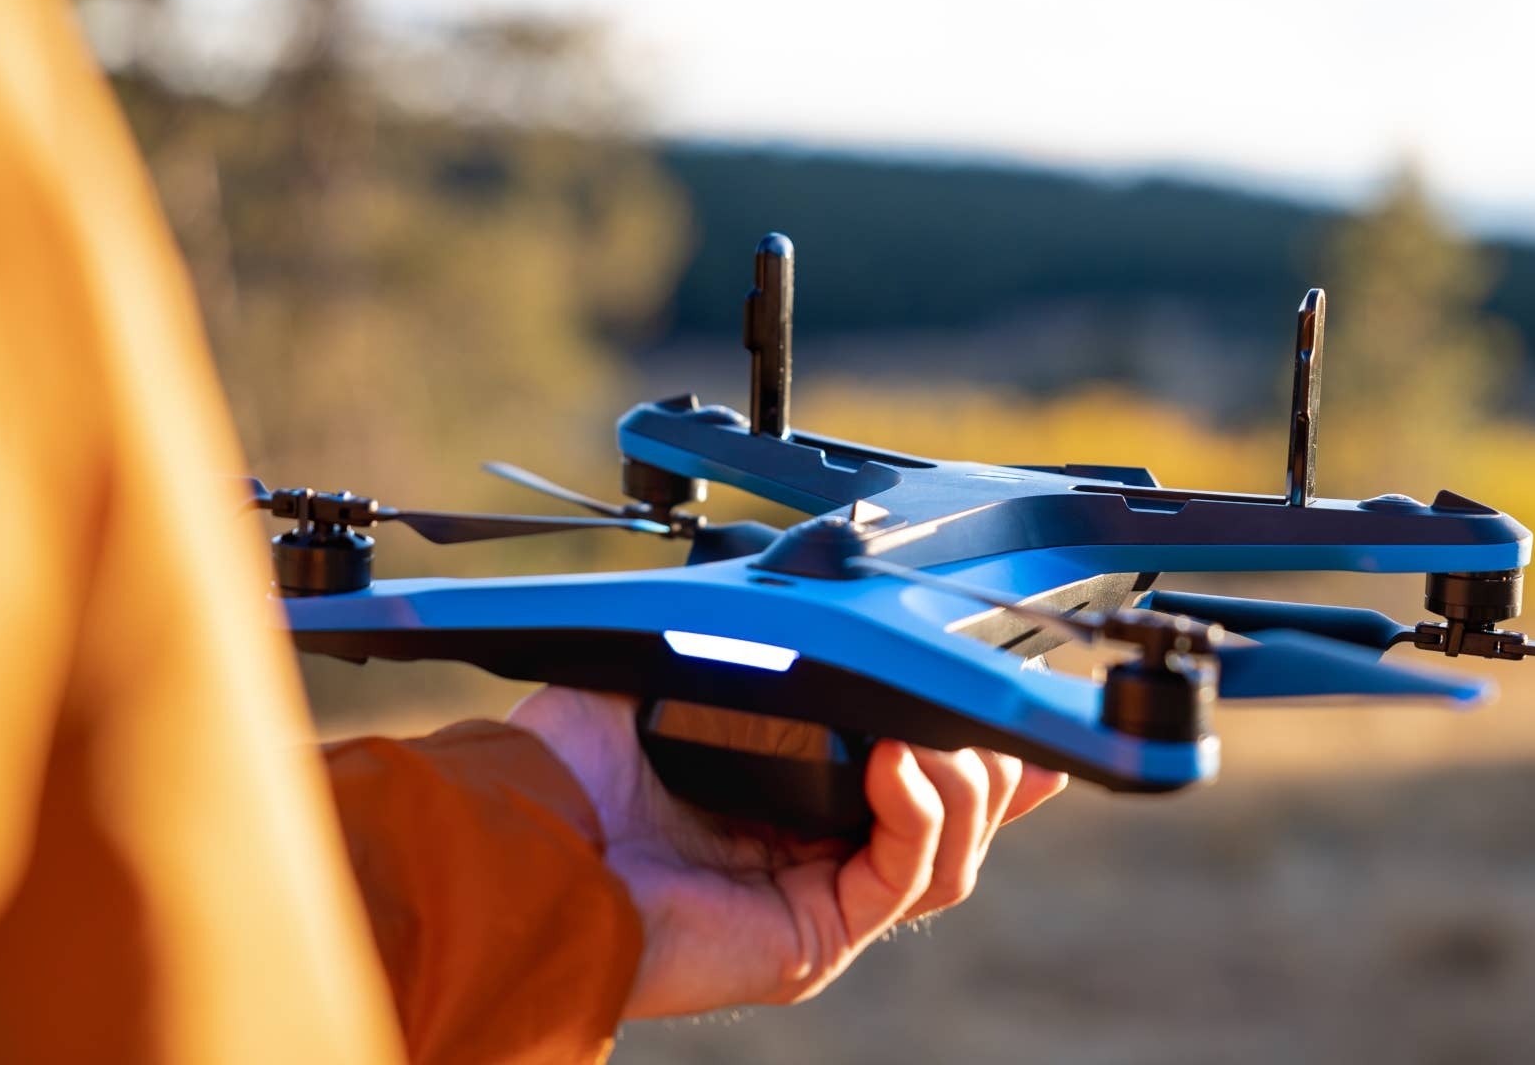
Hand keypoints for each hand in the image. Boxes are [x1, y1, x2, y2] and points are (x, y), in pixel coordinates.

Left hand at [508, 687, 1066, 1019]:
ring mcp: (820, 904)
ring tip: (928, 733)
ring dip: (963, 784)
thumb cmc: (579, 766)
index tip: (1007, 700)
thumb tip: (823, 594)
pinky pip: (909, 875)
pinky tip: (899, 761)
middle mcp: (814, 857)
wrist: (527, 843)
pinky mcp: (817, 939)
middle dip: (992, 766)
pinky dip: (921, 813)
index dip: (969, 747)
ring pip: (951, 853)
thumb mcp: (682, 675)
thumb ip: (757, 646)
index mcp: (790, 800)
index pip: (909, 780)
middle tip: (993, 715)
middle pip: (954, 821)